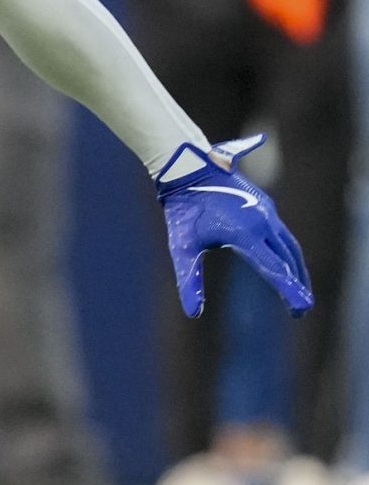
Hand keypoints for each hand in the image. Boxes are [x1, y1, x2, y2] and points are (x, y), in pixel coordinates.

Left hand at [156, 135, 312, 317]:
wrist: (188, 171)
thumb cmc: (183, 212)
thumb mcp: (182, 249)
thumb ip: (189, 281)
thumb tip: (193, 313)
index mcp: (244, 233)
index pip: (273, 268)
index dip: (289, 290)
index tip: (302, 308)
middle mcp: (262, 222)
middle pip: (287, 260)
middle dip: (296, 285)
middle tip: (300, 311)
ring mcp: (266, 212)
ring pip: (289, 246)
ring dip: (297, 269)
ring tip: (301, 291)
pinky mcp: (266, 206)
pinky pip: (283, 234)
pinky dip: (290, 253)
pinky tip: (288, 264)